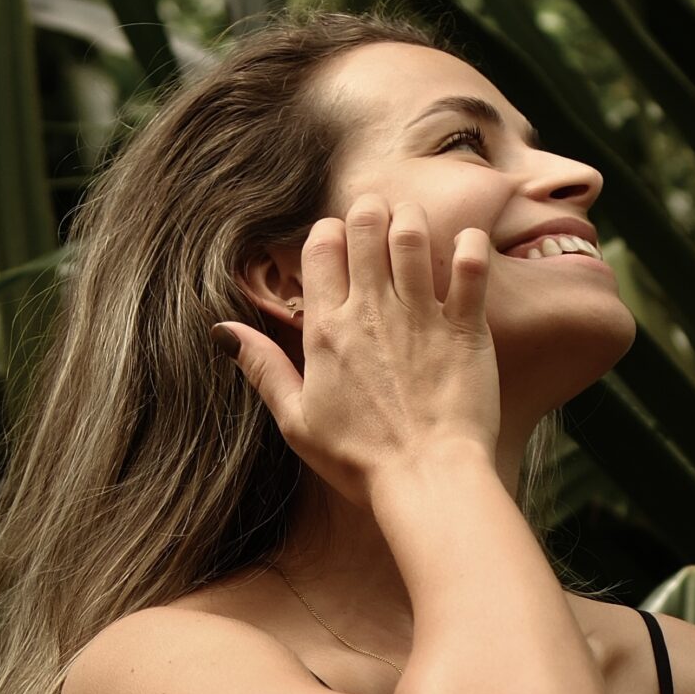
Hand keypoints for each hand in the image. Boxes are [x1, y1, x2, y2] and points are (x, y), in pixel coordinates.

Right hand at [211, 195, 501, 507]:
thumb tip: (223, 333)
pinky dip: (470, 245)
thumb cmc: (360, 461)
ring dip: (411, 219)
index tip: (338, 247)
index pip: (320, 245)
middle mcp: (371, 312)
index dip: (328, 234)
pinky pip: (471, 263)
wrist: (426, 481)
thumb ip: (263, 370)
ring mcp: (420, 316)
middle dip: (370, 212)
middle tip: (379, 225)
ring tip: (414, 230)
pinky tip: (466, 246)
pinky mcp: (464, 328)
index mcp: (327, 330)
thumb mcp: (297, 422)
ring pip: (412, 233)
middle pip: (365, 224)